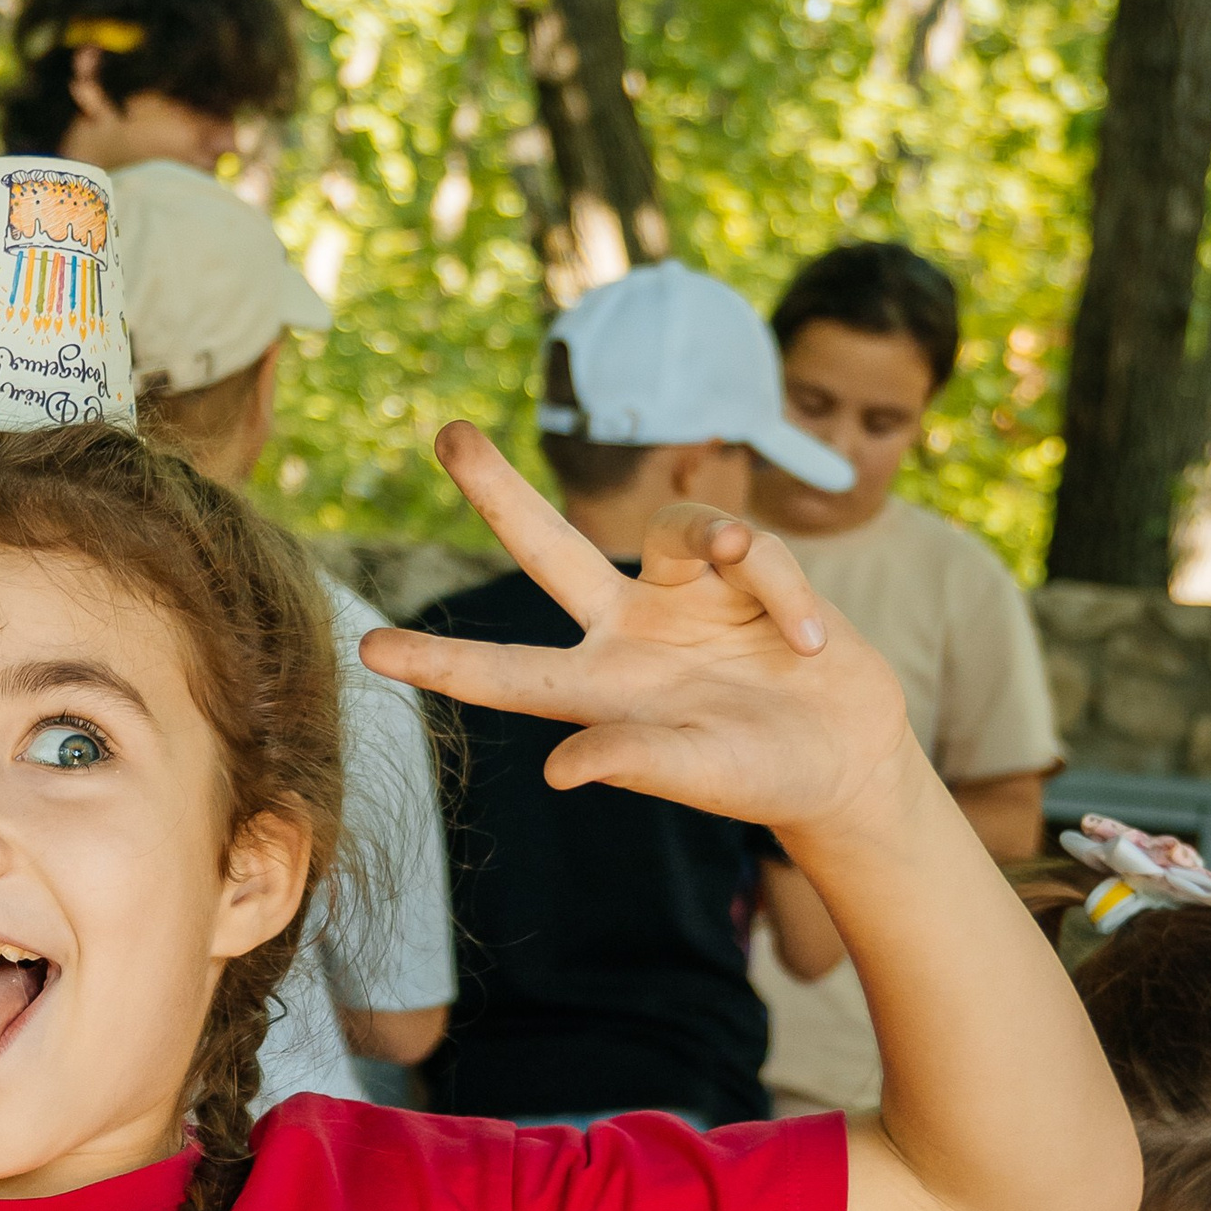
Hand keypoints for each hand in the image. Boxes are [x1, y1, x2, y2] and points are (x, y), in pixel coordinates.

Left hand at [360, 422, 912, 838]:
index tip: (368, 649)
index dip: (438, 661)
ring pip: (676, 525)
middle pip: (547, 544)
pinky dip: (786, 592)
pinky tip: (806, 643)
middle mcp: (625, 631)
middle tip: (444, 432)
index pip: (504, 672)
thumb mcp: (701, 773)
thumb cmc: (761, 778)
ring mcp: (680, 593)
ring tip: (785, 632)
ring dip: (727, 546)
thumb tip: (560, 769)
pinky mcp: (742, 569)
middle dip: (498, 489)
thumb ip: (635, 762)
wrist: (842, 756)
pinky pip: (754, 548)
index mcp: (598, 691)